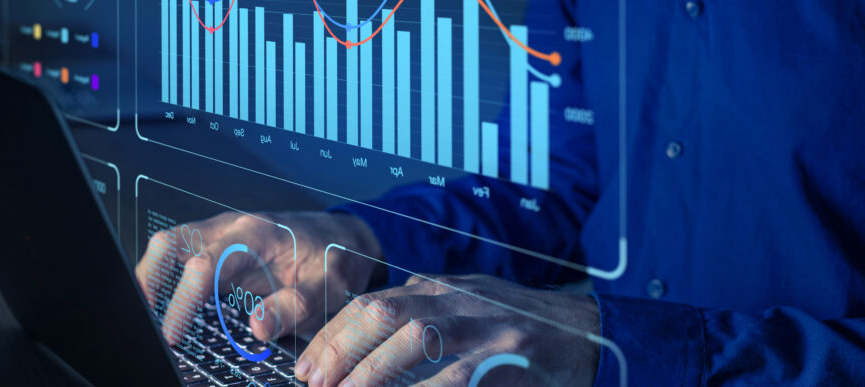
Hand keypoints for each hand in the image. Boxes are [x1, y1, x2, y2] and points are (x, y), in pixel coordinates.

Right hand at [135, 211, 384, 343]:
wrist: (344, 239)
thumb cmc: (335, 260)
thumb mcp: (326, 289)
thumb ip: (294, 307)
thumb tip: (257, 327)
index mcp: (255, 235)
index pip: (205, 264)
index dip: (183, 300)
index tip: (171, 332)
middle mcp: (231, 229)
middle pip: (171, 242)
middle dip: (149, 278)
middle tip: (143, 318)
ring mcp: (222, 236)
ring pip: (170, 245)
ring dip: (152, 276)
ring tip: (148, 314)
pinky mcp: (219, 249)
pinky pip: (182, 256)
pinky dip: (166, 278)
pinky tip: (167, 306)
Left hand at [294, 274, 600, 386]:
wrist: (587, 335)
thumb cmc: (514, 329)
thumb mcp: (461, 311)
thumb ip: (418, 320)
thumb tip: (363, 348)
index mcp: (438, 288)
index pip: (369, 304)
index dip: (331, 337)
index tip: (305, 367)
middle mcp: (456, 298)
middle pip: (382, 313)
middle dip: (339, 350)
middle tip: (314, 384)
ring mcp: (484, 324)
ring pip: (415, 338)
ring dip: (372, 371)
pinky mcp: (508, 355)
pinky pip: (455, 377)